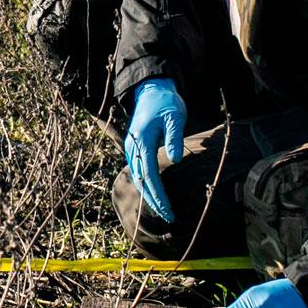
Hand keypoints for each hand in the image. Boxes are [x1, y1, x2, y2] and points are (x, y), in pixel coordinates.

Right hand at [122, 77, 186, 223]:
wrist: (151, 91)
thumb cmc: (166, 103)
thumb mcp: (175, 117)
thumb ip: (174, 137)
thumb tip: (176, 160)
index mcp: (142, 141)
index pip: (149, 176)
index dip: (159, 195)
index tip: (168, 210)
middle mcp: (133, 148)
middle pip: (141, 182)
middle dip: (154, 201)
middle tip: (169, 216)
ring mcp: (132, 149)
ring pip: (137, 178)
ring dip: (149, 195)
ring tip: (163, 210)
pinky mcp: (135, 149)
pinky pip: (138, 172)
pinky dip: (146, 186)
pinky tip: (156, 194)